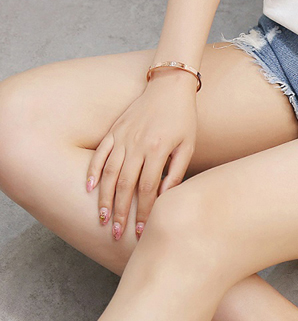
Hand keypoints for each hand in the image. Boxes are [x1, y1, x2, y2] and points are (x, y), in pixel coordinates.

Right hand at [85, 71, 197, 240]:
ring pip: (109, 173)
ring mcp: (123, 137)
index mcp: (158, 149)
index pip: (147, 189)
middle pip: (125, 185)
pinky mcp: (114, 130)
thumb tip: (164, 197)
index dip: (143, 211)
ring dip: (104, 198)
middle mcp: (137, 145)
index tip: (140, 230)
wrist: (170, 86)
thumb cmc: (183, 117)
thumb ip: (177, 171)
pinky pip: (100, 154)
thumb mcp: (188, 144)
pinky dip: (92, 171)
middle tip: (117, 234)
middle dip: (121, 212)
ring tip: (102, 218)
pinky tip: (87, 189)